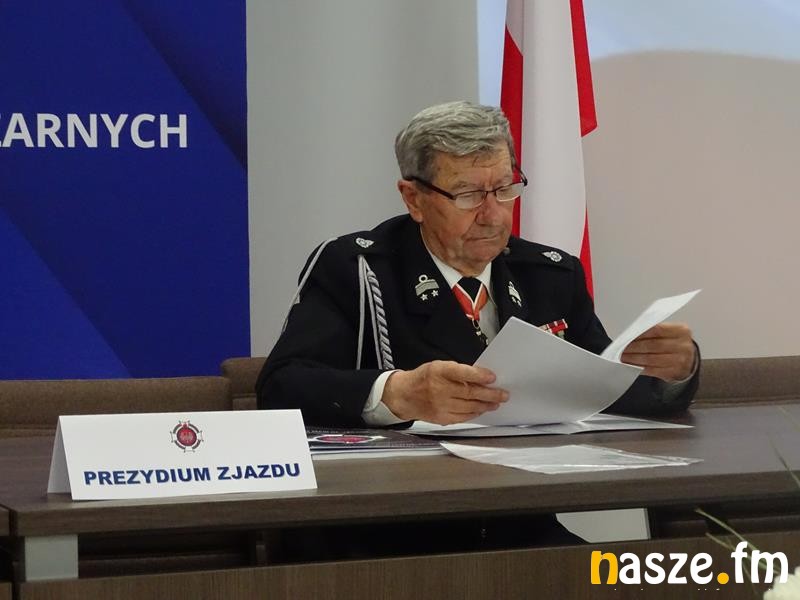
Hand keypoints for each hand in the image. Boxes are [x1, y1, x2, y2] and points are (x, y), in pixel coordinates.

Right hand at [382, 360, 508, 424]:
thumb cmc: (424, 378)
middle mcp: (439, 389)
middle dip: (489, 394)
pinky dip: (475, 413)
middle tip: (503, 394)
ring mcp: (440, 406)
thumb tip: (481, 377)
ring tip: (496, 402)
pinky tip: (482, 409)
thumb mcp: (438, 367)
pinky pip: (463, 417)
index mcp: (438, 371)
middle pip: (469, 393)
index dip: (479, 376)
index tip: (492, 377)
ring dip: (485, 405)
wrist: (404, 395)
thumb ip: (457, 372)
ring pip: (469, 407)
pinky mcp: (441, 418)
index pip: (462, 373)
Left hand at [620, 322, 696, 381]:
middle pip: (653, 345)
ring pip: (651, 359)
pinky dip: (639, 367)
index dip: (640, 333)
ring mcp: (680, 361)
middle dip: (634, 347)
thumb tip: (630, 334)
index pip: (657, 330)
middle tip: (621, 348)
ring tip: (622, 357)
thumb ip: (654, 331)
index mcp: (681, 331)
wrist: (688, 361)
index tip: (626, 336)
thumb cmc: (673, 344)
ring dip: (633, 358)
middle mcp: (683, 346)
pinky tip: (630, 365)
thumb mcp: (669, 333)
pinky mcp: (674, 373)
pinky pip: (652, 370)